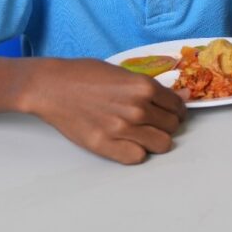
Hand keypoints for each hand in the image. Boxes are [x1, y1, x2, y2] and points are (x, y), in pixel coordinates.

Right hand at [24, 58, 186, 164]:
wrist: (52, 86)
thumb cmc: (86, 75)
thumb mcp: (125, 73)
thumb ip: (151, 88)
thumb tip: (178, 98)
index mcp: (144, 87)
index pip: (178, 107)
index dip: (176, 111)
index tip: (170, 113)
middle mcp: (138, 108)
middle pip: (172, 127)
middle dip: (167, 125)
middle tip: (154, 123)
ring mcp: (122, 129)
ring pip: (162, 144)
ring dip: (155, 140)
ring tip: (143, 134)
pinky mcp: (105, 145)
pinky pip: (138, 157)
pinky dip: (137, 152)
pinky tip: (128, 142)